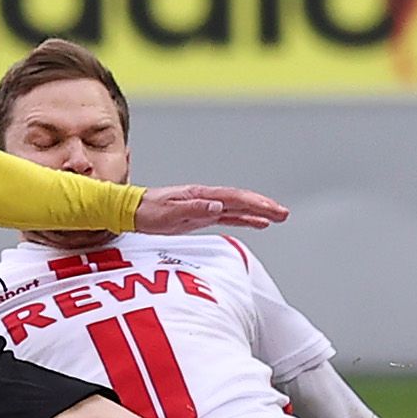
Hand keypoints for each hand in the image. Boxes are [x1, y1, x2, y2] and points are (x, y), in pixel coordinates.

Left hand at [133, 183, 287, 234]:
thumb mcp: (169, 214)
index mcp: (200, 195)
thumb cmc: (148, 212)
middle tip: (283, 214)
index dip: (255, 203)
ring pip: (238, 207)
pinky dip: (245, 218)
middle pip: (241, 200)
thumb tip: (219, 206)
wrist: (132, 211)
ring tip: (278, 217)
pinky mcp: (202, 215)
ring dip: (258, 211)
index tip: (272, 210)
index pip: (234, 198)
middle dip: (263, 206)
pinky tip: (257, 222)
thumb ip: (194, 209)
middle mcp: (206, 198)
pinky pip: (229, 216)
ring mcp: (205, 205)